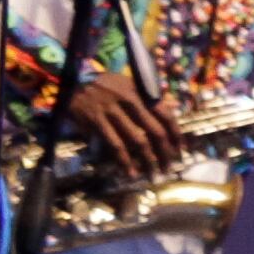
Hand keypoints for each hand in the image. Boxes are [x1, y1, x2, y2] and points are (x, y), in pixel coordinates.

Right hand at [62, 69, 181, 178]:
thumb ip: (150, 96)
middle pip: (155, 132)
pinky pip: (115, 145)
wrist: (72, 79)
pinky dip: (124, 161)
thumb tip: (173, 107)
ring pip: (137, 141)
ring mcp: (113, 113)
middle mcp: (130, 103)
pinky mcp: (97, 123)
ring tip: (153, 174)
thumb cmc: (104, 83)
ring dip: (148, 161)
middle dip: (165, 152)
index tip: (181, 149)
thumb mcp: (130, 83)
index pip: (166, 116)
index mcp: (141, 93)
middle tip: (169, 167)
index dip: (176, 135)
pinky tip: (130, 173)